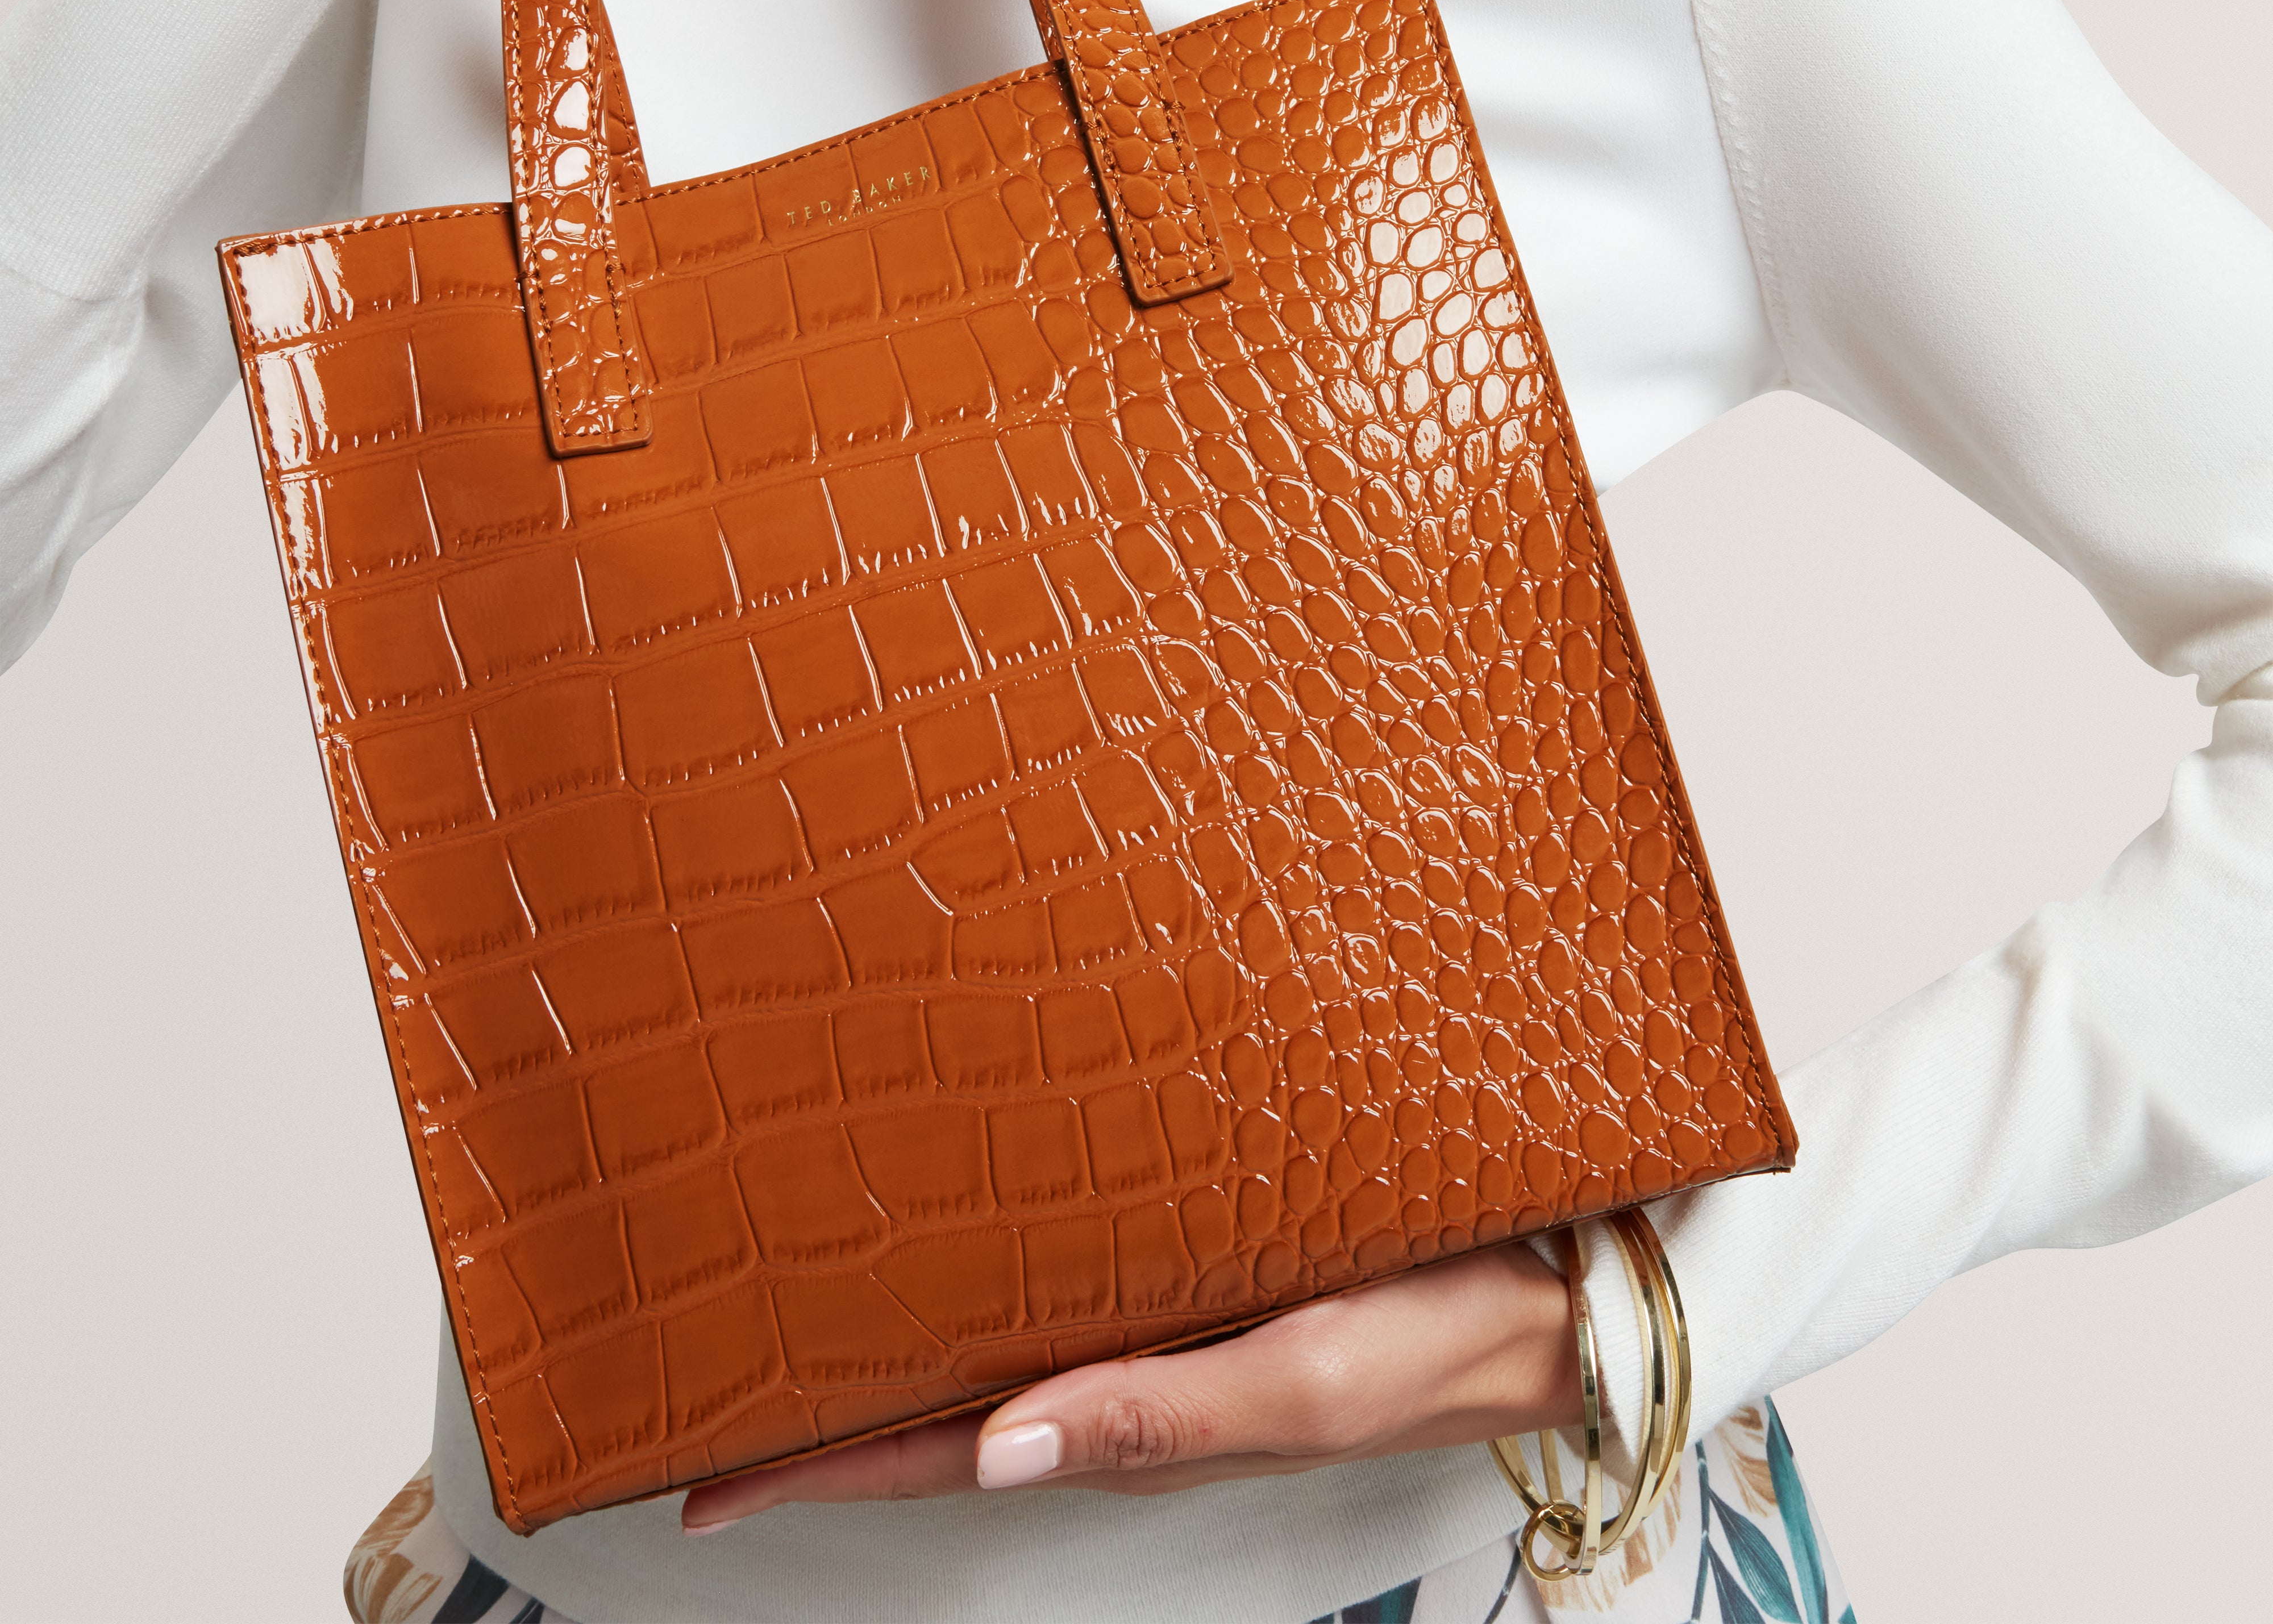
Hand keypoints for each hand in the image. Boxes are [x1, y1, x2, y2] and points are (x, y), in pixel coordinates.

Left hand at [680, 1241, 1580, 1529]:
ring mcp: (1159, 1301)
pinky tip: (954, 1200)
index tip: (694, 1470)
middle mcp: (1127, 1359)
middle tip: (702, 1355)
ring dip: (897, 1313)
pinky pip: (1069, 1257)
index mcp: (1135, 1412)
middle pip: (944, 1390)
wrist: (1562, 1272)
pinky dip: (992, 1243)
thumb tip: (1001, 1454)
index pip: (940, 1448)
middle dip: (823, 1387)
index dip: (816, 1465)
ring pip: (995, 1318)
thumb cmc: (1443, 1331)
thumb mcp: (1304, 1386)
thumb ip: (1157, 1416)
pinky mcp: (1200, 1240)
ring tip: (786, 1273)